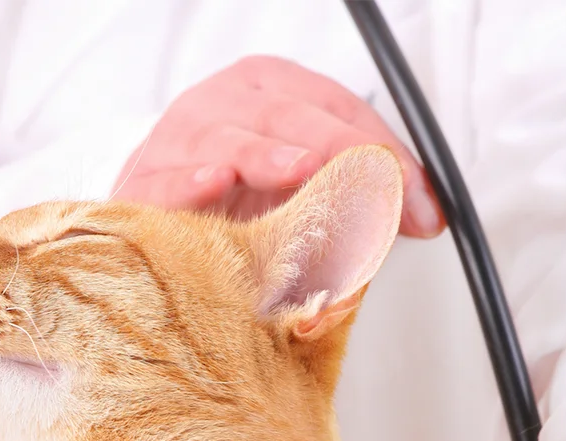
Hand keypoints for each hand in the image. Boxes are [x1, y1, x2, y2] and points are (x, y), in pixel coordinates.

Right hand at [113, 55, 440, 233]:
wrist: (155, 222)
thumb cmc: (230, 205)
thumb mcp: (304, 196)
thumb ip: (358, 197)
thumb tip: (421, 216)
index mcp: (270, 93)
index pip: (339, 111)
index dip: (386, 154)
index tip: (419, 204)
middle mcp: (226, 103)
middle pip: (290, 116)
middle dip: (346, 157)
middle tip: (383, 194)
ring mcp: (181, 137)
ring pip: (228, 137)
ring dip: (268, 155)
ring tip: (302, 170)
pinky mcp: (144, 179)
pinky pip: (166, 179)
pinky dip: (190, 182)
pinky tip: (215, 183)